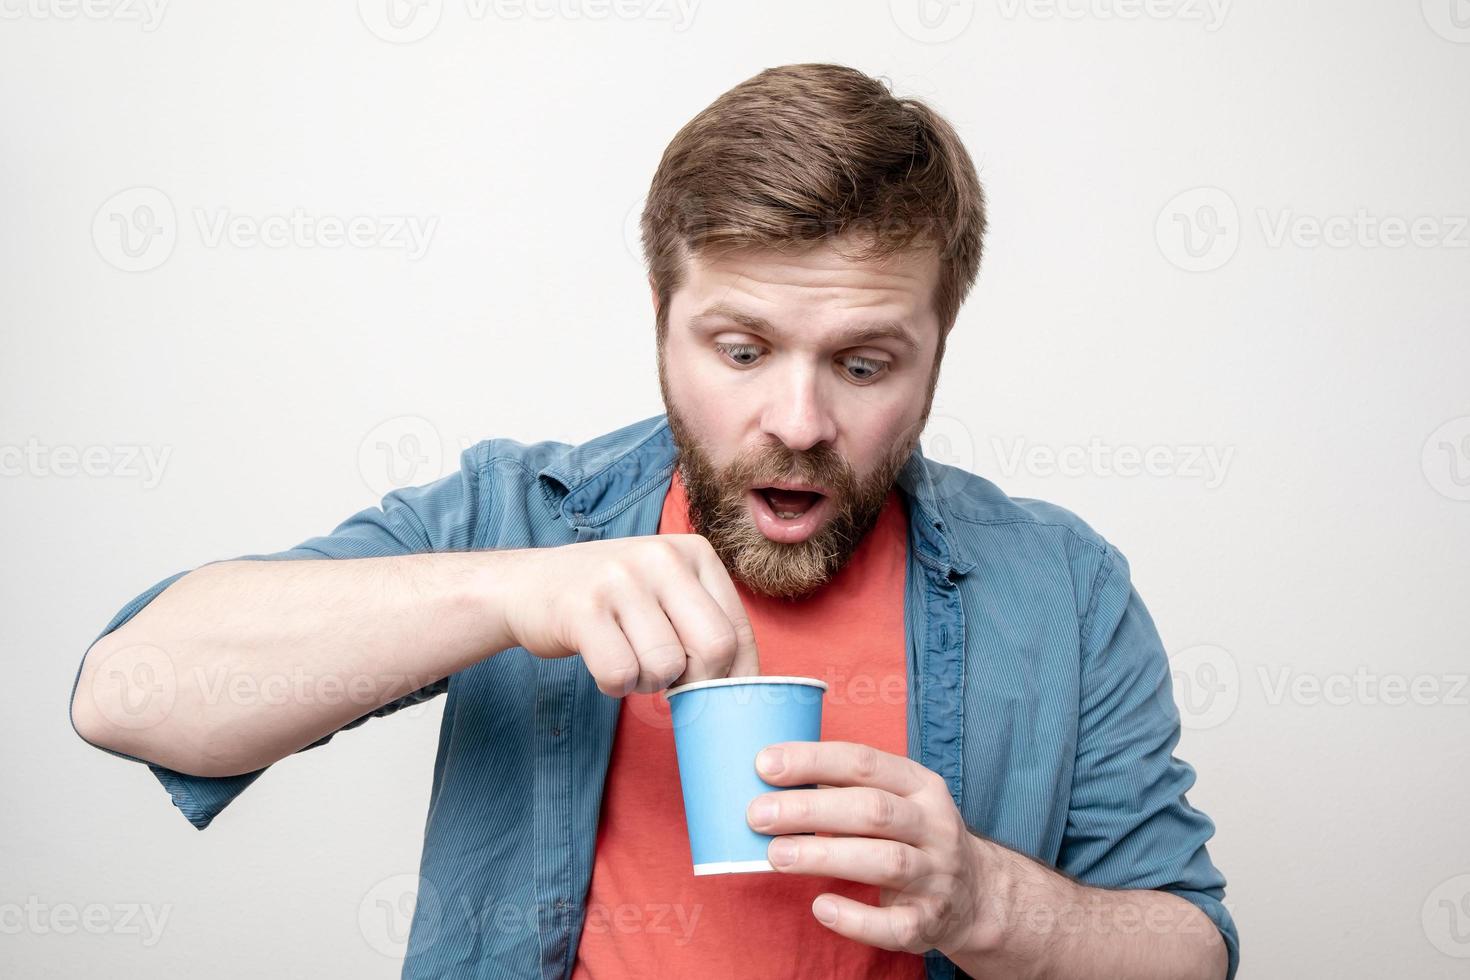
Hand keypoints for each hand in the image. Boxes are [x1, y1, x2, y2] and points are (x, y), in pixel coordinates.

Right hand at [500, 535, 759, 696]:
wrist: (526, 585)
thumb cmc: (610, 600)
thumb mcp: (666, 591)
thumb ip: (706, 623)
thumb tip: (749, 689)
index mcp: (693, 552)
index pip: (738, 630)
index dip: (733, 676)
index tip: (715, 693)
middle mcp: (661, 556)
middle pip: (714, 649)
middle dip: (695, 683)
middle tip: (669, 680)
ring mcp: (620, 579)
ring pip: (666, 667)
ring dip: (647, 682)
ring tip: (628, 659)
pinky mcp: (583, 608)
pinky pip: (621, 674)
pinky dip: (614, 685)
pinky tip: (602, 661)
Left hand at [745, 740, 989, 956]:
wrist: (975, 895)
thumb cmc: (913, 836)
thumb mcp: (897, 799)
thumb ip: (846, 789)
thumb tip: (772, 781)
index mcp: (921, 785)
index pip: (864, 763)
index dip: (813, 761)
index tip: (765, 764)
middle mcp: (935, 826)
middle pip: (872, 811)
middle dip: (810, 810)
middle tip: (757, 814)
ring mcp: (937, 875)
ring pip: (884, 861)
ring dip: (825, 856)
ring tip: (776, 854)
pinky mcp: (929, 922)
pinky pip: (893, 924)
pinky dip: (856, 918)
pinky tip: (820, 907)